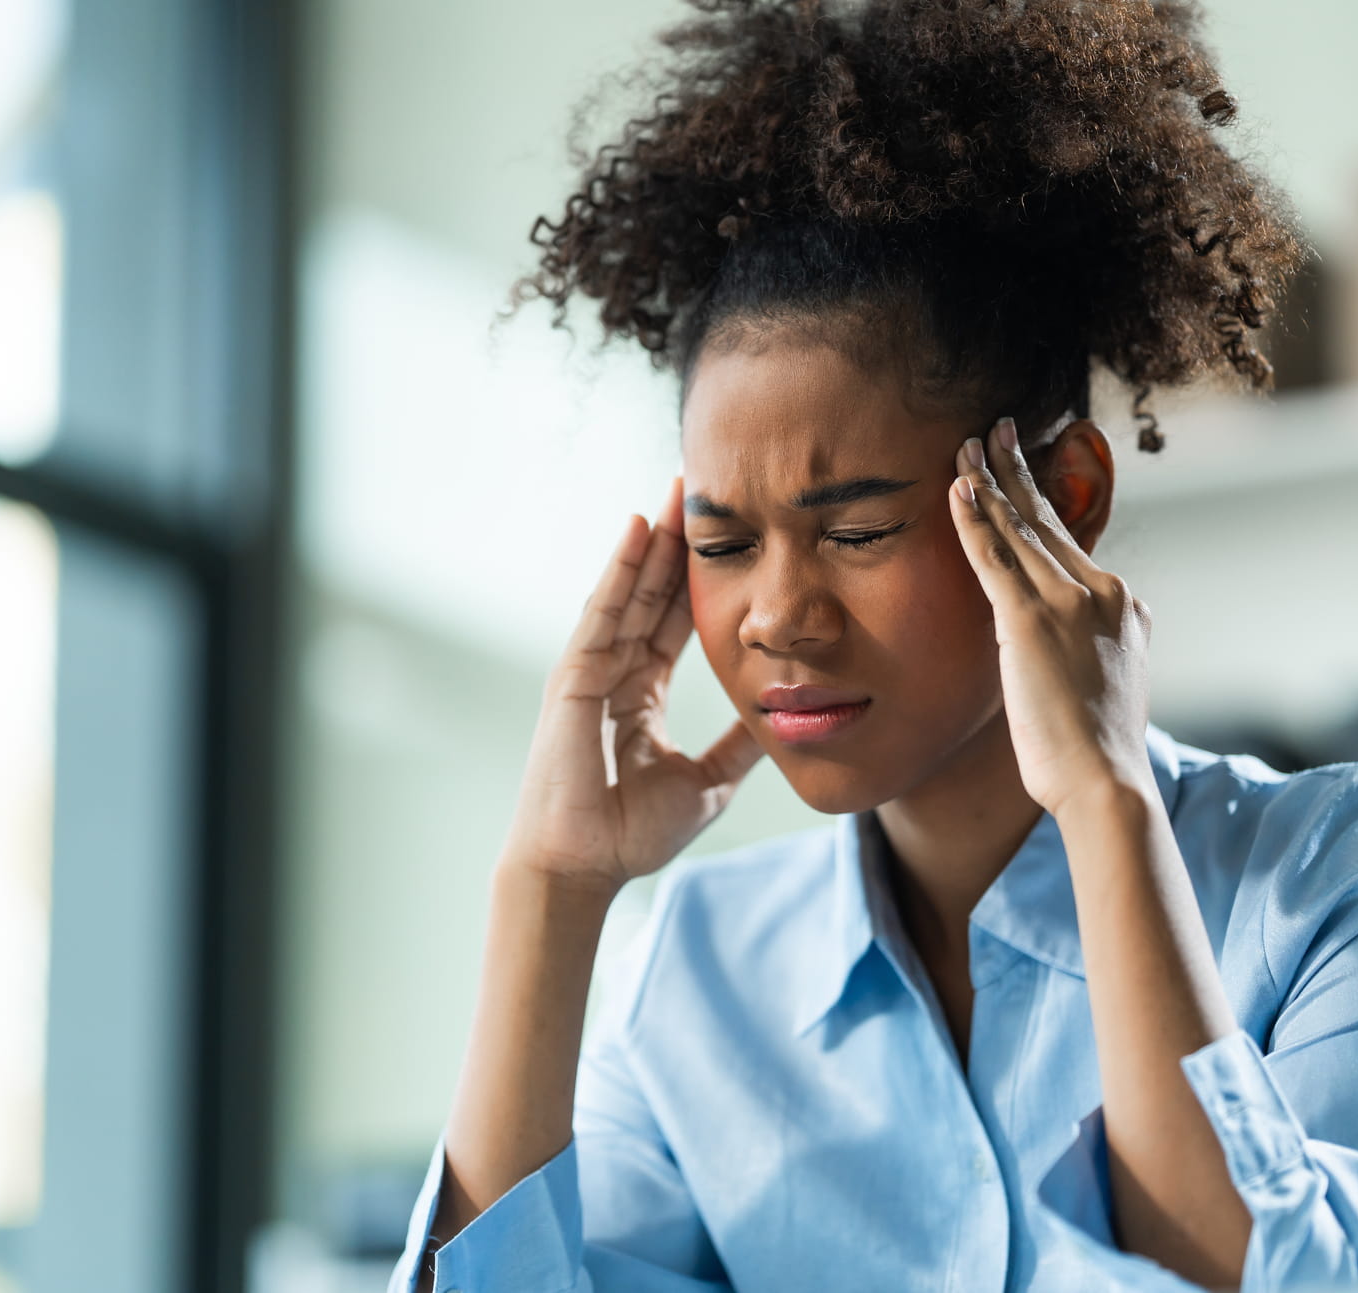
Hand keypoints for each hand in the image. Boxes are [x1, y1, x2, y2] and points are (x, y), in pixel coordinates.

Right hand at [501, 475, 764, 895]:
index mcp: (639, 696)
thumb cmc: (630, 834)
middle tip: (701, 489)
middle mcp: (613, 674)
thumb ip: (740, 748)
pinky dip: (620, 569)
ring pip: (628, 592)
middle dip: (675, 543)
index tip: (725, 537)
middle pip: (650, 595)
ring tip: (676, 492)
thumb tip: (784, 721)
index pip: (673, 622)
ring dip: (651, 541)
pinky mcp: (573, 678)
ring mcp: (590, 672)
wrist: (584, 868)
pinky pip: (604, 613)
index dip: (696, 580)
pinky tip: (637, 529)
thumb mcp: (709, 782)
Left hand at [948, 418, 1156, 816]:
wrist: (1106, 782)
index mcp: (1125, 605)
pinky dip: (973, 519)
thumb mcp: (1111, 683)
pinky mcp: (1032, 621)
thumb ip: (1096, 648)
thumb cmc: (1100, 751)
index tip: (1023, 472)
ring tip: (966, 443)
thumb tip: (1080, 644)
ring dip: (988, 480)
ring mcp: (1069, 602)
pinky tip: (957, 488)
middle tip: (997, 427)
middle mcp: (1103, 591)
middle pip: (1047, 519)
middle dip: (1017, 470)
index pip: (1070, 543)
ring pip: (1019, 528)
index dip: (1041, 503)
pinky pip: (994, 557)